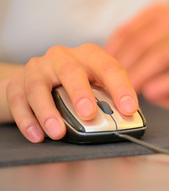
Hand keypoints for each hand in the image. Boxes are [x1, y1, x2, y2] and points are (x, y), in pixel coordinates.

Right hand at [5, 43, 137, 142]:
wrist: (40, 80)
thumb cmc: (76, 84)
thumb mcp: (96, 85)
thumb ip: (112, 100)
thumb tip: (129, 119)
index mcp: (90, 56)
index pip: (109, 68)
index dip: (121, 88)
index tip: (129, 109)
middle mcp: (63, 57)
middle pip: (71, 71)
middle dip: (81, 93)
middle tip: (89, 114)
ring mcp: (38, 69)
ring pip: (39, 87)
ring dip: (48, 112)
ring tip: (58, 132)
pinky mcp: (17, 83)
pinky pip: (19, 101)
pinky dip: (27, 120)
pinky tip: (37, 135)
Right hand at [104, 2, 168, 100]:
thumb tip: (152, 94)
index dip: (167, 82)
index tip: (148, 94)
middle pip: (160, 53)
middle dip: (137, 73)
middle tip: (118, 92)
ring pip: (140, 39)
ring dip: (121, 60)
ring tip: (107, 78)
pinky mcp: (160, 10)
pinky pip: (130, 27)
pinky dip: (116, 44)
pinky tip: (109, 59)